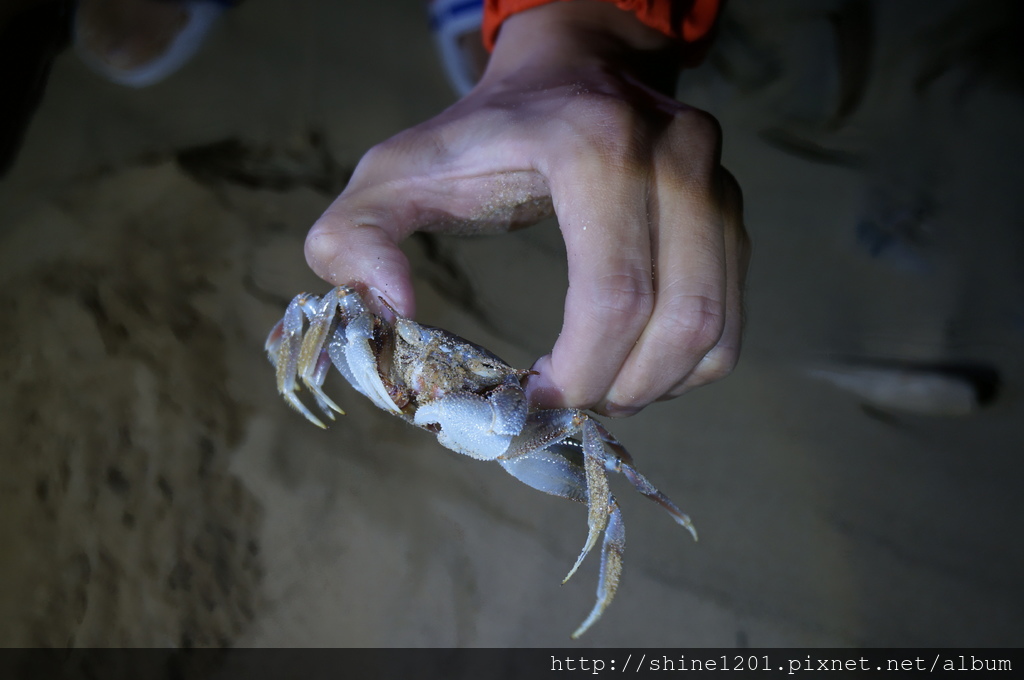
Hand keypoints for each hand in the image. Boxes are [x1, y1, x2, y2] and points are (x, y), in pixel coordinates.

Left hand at [304, 1, 748, 415]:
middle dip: (617, 389)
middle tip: (564, 408)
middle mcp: (675, 160)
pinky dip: (686, 366)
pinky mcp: (733, 214)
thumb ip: (355, 237)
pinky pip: (731, 321)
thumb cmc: (482, 132)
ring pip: (712, 329)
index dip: (579, 371)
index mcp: (595, 146)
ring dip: (654, 385)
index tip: (532, 399)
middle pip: (676, 321)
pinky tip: (632, 364)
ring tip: (597, 389)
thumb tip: (394, 315)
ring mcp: (717, 185)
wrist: (573, 69)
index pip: (613, 292)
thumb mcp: (395, 171)